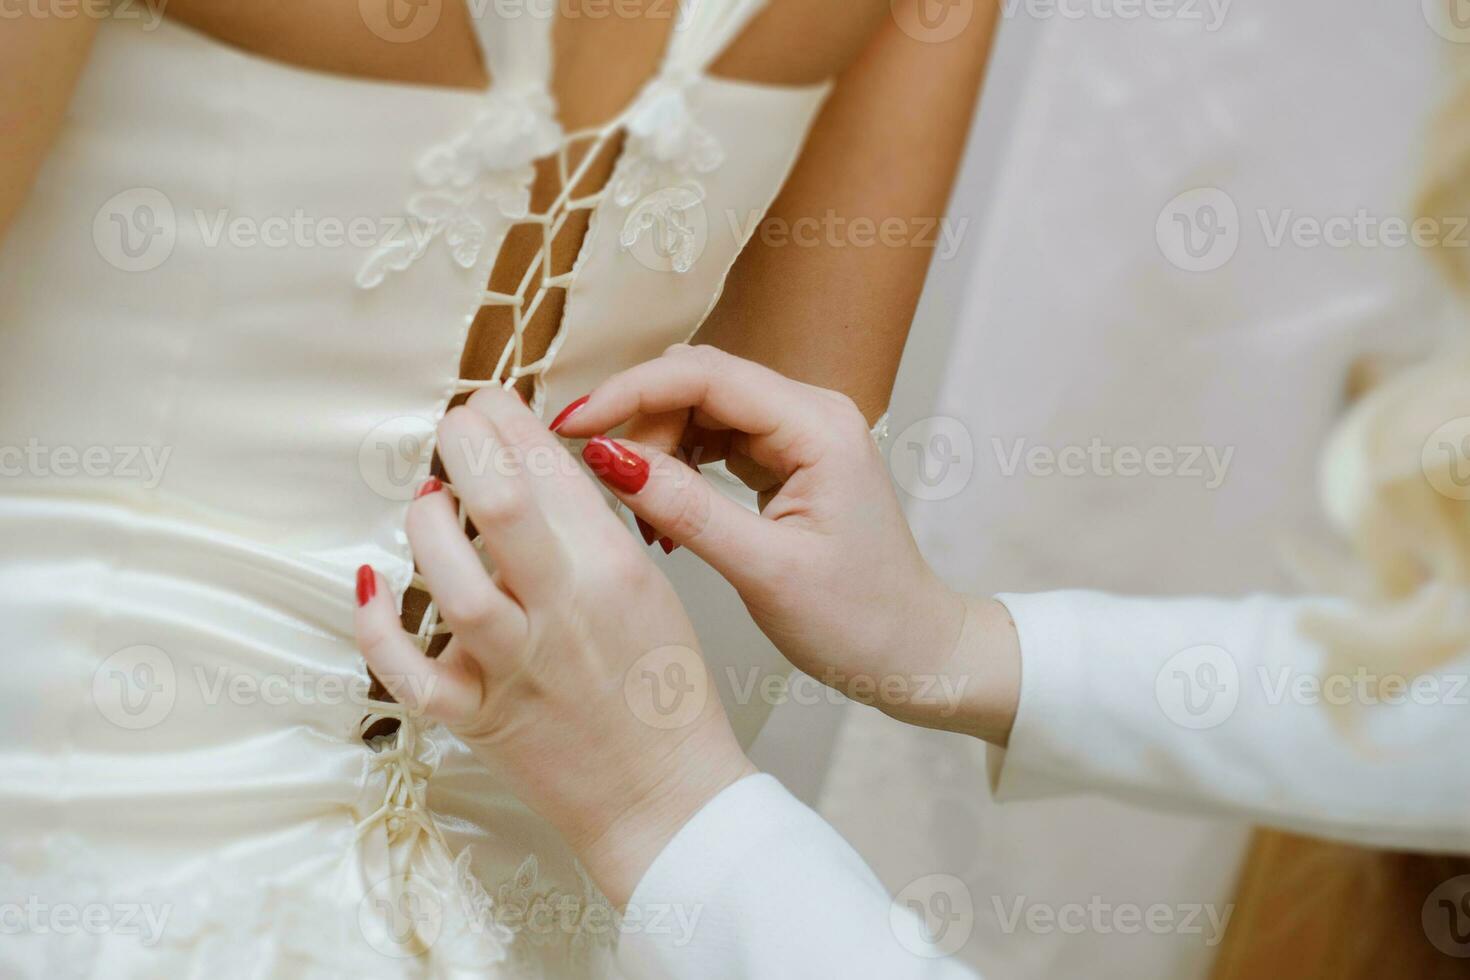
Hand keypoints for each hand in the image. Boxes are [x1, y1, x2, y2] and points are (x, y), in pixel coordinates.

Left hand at [352, 387, 752, 904]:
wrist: (665, 797)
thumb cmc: (662, 691)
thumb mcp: (649, 589)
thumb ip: (592, 531)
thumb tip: (529, 470)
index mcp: (614, 571)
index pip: (552, 468)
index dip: (508, 420)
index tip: (488, 402)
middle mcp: (564, 612)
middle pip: (498, 503)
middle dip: (464, 444)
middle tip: (453, 427)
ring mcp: (516, 667)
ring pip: (451, 582)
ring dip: (426, 526)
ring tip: (429, 503)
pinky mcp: (476, 716)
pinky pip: (408, 670)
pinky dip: (377, 623)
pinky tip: (371, 582)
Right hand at [554, 345, 1021, 742]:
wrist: (913, 653)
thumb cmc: (859, 620)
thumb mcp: (764, 569)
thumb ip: (685, 508)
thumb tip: (607, 458)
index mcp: (817, 425)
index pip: (704, 375)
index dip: (629, 392)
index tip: (571, 426)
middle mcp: (811, 412)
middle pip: (697, 384)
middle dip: (640, 425)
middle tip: (604, 487)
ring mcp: (799, 433)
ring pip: (700, 411)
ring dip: (657, 452)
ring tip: (646, 520)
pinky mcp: (787, 459)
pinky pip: (714, 440)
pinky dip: (679, 470)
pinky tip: (667, 518)